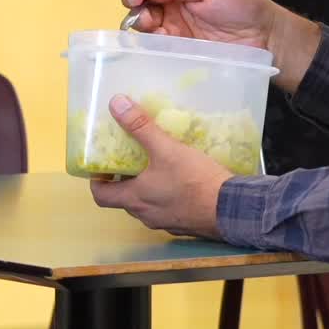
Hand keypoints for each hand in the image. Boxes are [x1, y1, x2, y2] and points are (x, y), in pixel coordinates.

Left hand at [90, 95, 232, 236]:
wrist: (231, 210)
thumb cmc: (194, 180)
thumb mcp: (166, 149)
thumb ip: (140, 127)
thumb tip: (116, 103)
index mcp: (134, 199)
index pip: (101, 196)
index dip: (97, 181)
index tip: (101, 166)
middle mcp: (145, 215)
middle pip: (123, 200)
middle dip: (123, 181)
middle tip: (128, 160)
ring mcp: (165, 223)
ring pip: (145, 206)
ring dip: (145, 189)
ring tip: (153, 167)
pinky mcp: (184, 225)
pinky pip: (166, 210)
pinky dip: (165, 197)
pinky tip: (178, 181)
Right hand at [122, 0, 320, 93]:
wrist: (267, 35)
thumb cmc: (244, 5)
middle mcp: (173, 15)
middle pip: (141, 15)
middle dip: (135, 14)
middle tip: (142, 19)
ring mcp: (177, 38)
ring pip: (146, 37)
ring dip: (141, 34)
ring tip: (148, 33)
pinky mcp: (184, 58)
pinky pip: (161, 58)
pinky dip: (151, 55)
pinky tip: (152, 53)